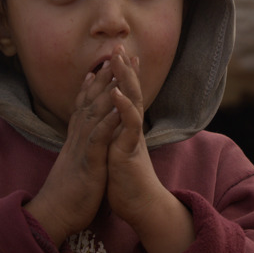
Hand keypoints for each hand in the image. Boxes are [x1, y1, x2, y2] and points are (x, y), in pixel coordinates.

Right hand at [24, 61, 120, 247]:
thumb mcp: (75, 164)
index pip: (84, 105)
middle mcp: (77, 138)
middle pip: (90, 100)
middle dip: (103, 76)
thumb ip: (80, 149)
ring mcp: (81, 148)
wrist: (53, 215)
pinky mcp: (88, 163)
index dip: (93, 84)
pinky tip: (117, 107)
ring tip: (117, 69)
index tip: (102, 65)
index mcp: (76, 139)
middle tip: (114, 53)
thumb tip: (83, 141)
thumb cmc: (67, 194)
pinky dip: (107, 121)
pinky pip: (98, 139)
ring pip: (93, 113)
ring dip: (106, 90)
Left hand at [107, 46, 194, 252]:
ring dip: (126, 79)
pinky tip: (117, 92)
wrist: (140, 207)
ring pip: (134, 102)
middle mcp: (132, 129)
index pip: (127, 95)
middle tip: (120, 45)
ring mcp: (132, 138)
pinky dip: (124, 107)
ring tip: (120, 59)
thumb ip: (117, 136)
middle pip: (132, 92)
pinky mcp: (130, 150)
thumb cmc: (127, 183)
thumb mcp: (117, 152)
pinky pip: (129, 125)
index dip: (124, 75)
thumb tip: (113, 124)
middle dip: (125, 68)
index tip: (120, 55)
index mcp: (127, 129)